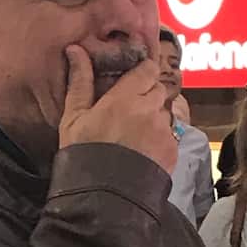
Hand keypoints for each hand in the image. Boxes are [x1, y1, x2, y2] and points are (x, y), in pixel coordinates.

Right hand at [59, 45, 175, 173]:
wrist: (102, 197)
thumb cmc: (83, 154)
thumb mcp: (74, 118)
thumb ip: (80, 81)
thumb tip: (76, 49)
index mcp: (125, 97)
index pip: (148, 69)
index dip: (142, 71)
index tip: (134, 78)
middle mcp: (149, 110)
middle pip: (157, 90)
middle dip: (146, 95)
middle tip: (129, 110)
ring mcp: (163, 131)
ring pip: (164, 114)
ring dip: (153, 118)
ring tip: (133, 136)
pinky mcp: (172, 151)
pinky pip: (169, 136)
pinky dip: (159, 140)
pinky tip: (142, 152)